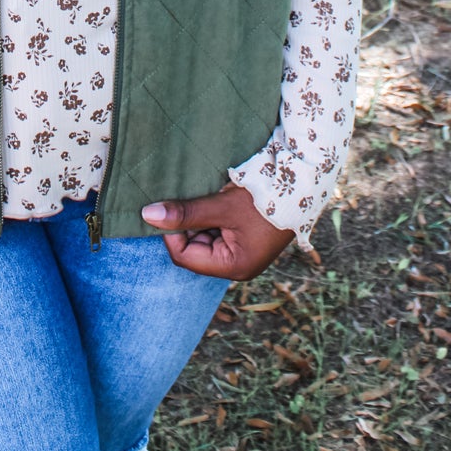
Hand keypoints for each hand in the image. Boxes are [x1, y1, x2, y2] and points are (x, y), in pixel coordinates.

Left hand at [140, 183, 294, 279]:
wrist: (304, 184)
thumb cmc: (265, 200)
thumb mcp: (222, 206)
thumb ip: (186, 212)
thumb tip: (147, 215)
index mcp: (233, 266)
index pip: (184, 256)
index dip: (170, 232)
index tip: (165, 206)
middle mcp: (237, 264)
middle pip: (192, 247)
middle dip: (184, 224)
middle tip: (182, 197)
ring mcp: (241, 250)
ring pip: (203, 236)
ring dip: (197, 217)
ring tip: (202, 194)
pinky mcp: (245, 236)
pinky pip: (216, 229)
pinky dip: (208, 214)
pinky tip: (212, 196)